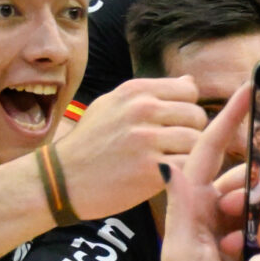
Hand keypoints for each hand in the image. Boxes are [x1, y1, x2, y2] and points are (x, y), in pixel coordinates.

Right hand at [57, 76, 209, 219]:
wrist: (62, 179)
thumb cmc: (90, 142)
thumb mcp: (112, 105)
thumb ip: (152, 94)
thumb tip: (190, 81)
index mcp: (134, 91)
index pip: (189, 90)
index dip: (187, 108)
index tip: (175, 124)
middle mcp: (141, 110)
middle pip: (197, 115)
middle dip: (192, 132)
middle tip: (175, 147)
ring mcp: (146, 139)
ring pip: (197, 141)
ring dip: (190, 155)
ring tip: (172, 161)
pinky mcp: (150, 169)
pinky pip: (189, 165)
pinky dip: (186, 173)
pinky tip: (170, 176)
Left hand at [153, 89, 251, 260]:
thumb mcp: (181, 247)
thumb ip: (181, 206)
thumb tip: (168, 161)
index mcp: (198, 198)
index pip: (214, 149)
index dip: (230, 118)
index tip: (248, 90)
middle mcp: (220, 205)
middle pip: (248, 175)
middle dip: (254, 185)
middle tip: (244, 220)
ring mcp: (242, 225)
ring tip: (248, 247)